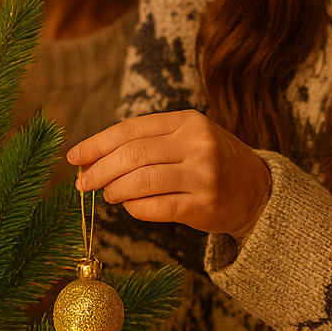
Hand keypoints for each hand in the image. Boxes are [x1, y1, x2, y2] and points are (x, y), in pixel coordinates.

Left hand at [67, 110, 270, 241]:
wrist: (257, 190)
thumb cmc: (210, 162)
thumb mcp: (187, 139)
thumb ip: (146, 143)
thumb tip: (91, 158)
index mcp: (188, 121)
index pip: (130, 130)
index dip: (97, 144)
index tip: (74, 157)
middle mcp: (197, 144)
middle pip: (132, 156)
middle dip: (99, 170)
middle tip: (82, 183)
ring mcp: (203, 175)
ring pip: (141, 182)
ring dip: (115, 190)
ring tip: (107, 195)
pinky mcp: (203, 205)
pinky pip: (156, 208)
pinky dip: (135, 209)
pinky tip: (129, 207)